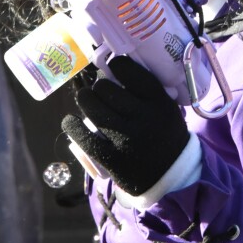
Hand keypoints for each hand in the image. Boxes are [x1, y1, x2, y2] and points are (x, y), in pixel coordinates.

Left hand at [63, 55, 189, 195]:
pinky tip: (70, 122)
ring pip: (92, 107)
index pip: (129, 71)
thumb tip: (113, 68)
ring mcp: (126, 139)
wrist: (172, 176)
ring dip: (85, 99)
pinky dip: (71, 126)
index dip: (117, 65)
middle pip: (105, 87)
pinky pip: (83, 137)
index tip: (114, 69)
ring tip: (88, 100)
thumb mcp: (167, 108)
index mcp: (159, 102)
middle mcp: (143, 118)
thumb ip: (146, 90)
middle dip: (99, 86)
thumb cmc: (166, 135)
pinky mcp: (112, 159)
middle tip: (101, 91)